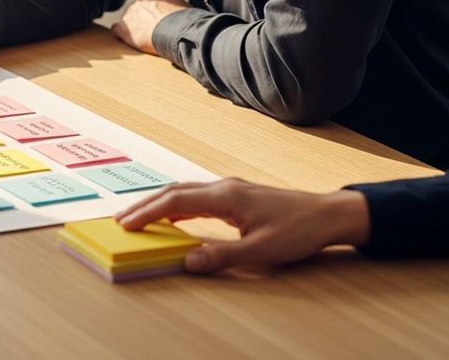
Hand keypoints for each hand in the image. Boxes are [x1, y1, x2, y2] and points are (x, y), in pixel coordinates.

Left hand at [111, 0, 189, 54]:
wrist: (178, 32)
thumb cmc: (188, 22)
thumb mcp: (187, 7)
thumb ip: (177, 7)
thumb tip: (181, 15)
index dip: (157, 11)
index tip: (162, 19)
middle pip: (140, 7)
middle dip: (145, 17)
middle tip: (154, 30)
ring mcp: (131, 12)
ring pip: (129, 19)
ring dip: (135, 27)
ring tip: (147, 39)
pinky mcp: (123, 27)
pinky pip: (117, 30)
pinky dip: (122, 35)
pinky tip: (131, 41)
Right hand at [116, 178, 370, 272]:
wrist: (328, 214)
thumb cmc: (299, 230)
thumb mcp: (261, 250)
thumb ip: (222, 256)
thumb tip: (188, 261)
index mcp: (225, 196)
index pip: (175, 200)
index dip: (148, 212)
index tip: (126, 224)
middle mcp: (223, 187)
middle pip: (174, 192)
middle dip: (144, 205)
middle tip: (120, 220)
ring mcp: (230, 190)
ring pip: (184, 192)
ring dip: (159, 204)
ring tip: (139, 218)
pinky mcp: (236, 196)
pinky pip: (197, 197)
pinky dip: (177, 206)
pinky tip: (173, 217)